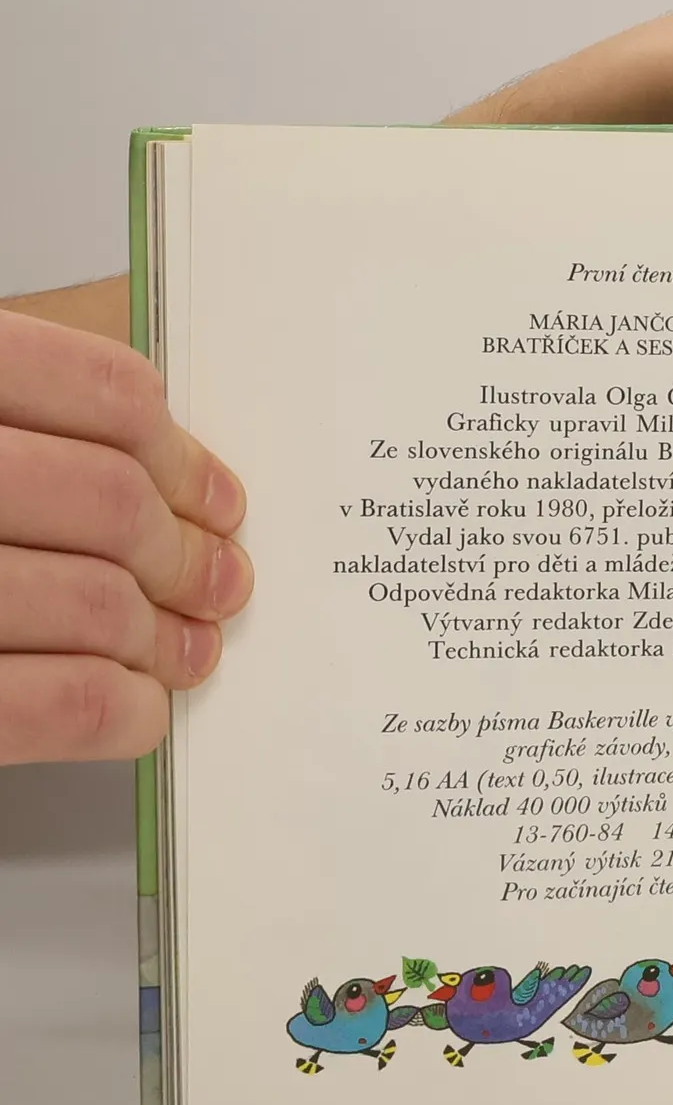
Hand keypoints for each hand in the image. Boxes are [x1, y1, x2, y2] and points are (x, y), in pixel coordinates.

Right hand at [0, 309, 251, 763]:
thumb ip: (22, 427)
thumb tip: (159, 470)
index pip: (103, 394)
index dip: (183, 457)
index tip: (217, 499)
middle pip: (110, 502)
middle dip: (185, 555)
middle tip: (218, 582)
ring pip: (95, 601)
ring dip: (162, 636)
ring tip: (184, 648)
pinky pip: (56, 703)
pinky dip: (117, 710)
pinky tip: (135, 706)